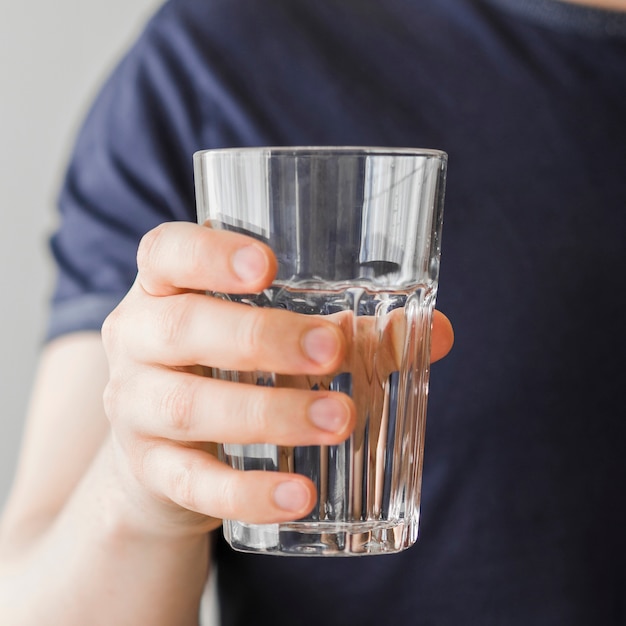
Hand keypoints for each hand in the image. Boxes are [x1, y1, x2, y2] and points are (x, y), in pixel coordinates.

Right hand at [101, 222, 452, 537]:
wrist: (167, 449)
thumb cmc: (230, 370)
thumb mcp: (266, 339)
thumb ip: (346, 331)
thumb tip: (437, 333)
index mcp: (165, 290)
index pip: (165, 252)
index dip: (208, 254)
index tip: (268, 265)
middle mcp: (137, 340)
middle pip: (180, 328)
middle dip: (259, 338)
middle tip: (330, 351)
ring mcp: (134, 408)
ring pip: (188, 407)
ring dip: (268, 414)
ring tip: (339, 422)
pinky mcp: (150, 470)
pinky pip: (192, 482)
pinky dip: (248, 491)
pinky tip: (300, 496)